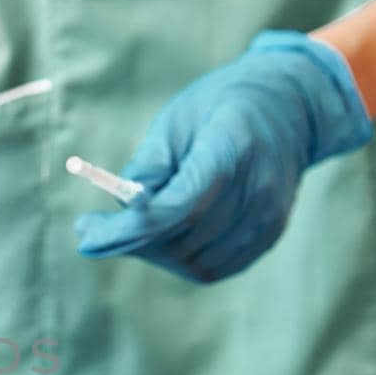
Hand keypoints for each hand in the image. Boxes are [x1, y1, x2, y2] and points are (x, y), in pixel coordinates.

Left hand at [75, 31, 372, 282]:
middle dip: (130, 241)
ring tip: (132, 226)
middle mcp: (259, 190)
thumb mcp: (174, 121)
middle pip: (183, 238)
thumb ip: (148, 168)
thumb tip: (120, 212)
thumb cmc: (220, 107)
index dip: (128, 229)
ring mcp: (269, 217)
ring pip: (195, 261)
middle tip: (95, 230)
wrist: (290, 107)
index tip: (85, 234)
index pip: (178, 209)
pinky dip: (179, 258)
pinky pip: (214, 267)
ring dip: (153, 252)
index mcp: (233, 149)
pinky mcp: (269, 235)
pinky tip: (162, 236)